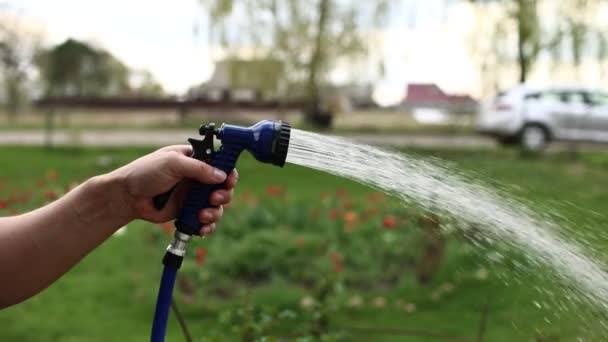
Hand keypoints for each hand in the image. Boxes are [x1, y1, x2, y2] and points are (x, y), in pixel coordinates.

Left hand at [109, 145, 237, 235]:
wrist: (126, 197)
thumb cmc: (145, 173)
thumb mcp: (172, 163)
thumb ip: (198, 168)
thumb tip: (222, 176)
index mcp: (195, 160)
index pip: (221, 164)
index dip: (229, 172)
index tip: (229, 180)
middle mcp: (197, 178)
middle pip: (223, 187)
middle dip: (223, 194)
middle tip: (214, 198)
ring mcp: (193, 196)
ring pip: (217, 206)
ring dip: (215, 212)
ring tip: (203, 215)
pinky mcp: (187, 212)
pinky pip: (205, 221)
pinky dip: (208, 226)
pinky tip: (202, 228)